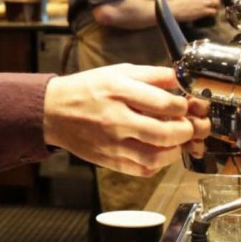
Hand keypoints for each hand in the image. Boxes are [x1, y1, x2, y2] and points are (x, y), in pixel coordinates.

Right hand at [42, 64, 211, 175]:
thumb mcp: (119, 72)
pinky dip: (158, 163)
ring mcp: (112, 143)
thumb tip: (183, 78)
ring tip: (174, 140)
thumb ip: (153, 75)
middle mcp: (116, 119)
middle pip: (165, 133)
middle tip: (187, 125)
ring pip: (156, 157)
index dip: (185, 106)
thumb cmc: (87, 89)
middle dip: (186, 130)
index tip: (184, 105)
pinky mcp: (109, 160)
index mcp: (119, 91)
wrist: (53, 111)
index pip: (166, 104)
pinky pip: (142, 169)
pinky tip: (158, 151)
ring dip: (174, 150)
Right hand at [169, 0, 220, 21]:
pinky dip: (213, 12)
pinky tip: (210, 13)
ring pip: (217, 2)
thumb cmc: (177, 2)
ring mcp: (203, 4)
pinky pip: (213, 11)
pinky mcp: (202, 12)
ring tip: (213, 7)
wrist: (173, 9)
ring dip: (216, 5)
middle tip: (216, 0)